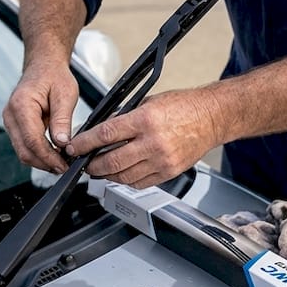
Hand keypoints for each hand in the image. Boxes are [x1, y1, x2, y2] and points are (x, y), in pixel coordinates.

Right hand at [3, 62, 78, 172]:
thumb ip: (62, 120)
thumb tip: (62, 143)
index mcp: (22, 105)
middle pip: (24, 151)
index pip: (32, 140)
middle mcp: (11, 114)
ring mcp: (10, 121)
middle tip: (64, 167)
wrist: (43, 66)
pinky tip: (52, 154)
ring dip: (41, 161)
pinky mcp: (14, 126)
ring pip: (22, 151)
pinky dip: (37, 153)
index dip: (48, 157)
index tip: (63, 164)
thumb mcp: (65, 94)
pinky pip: (23, 146)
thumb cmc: (53, 76)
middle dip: (44, 163)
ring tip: (60, 162)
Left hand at [66, 89, 223, 187]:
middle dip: (91, 165)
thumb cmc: (183, 107)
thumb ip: (124, 118)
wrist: (211, 118)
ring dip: (106, 175)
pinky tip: (120, 173)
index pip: (105, 135)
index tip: (75, 147)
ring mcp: (162, 160)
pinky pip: (139, 183)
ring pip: (123, 176)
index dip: (85, 143)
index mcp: (146, 120)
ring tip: (99, 169)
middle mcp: (153, 142)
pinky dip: (125, 180)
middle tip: (83, 162)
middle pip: (111, 161)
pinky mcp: (168, 173)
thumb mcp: (148, 103)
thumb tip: (100, 131)